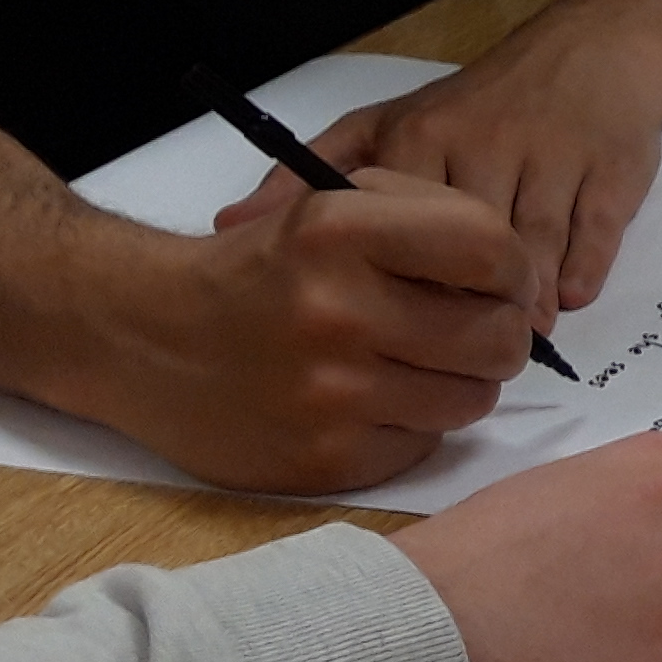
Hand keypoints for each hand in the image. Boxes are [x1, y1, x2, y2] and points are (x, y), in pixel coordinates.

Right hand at [89, 173, 540, 493]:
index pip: (494, 251)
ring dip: (458, 382)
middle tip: (463, 328)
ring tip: (412, 363)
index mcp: (339, 231)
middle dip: (496, 332)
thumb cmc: (260, 266)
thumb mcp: (331, 203)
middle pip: (500, 338)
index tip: (497, 280)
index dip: (512, 269)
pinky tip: (368, 400)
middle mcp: (335, 312)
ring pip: (474, 400)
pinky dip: (411, 424)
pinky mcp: (323, 459)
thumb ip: (429, 219)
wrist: (142, 335)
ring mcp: (330, 394)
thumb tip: (518, 277)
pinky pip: (424, 444)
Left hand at [259, 34, 661, 315]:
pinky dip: (580, 275)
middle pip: (467, 248)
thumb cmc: (477, 105)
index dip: (397, 285)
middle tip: (456, 349)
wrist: (593, 51)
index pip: (400, 227)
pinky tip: (565, 298)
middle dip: (463, 306)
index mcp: (421, 136)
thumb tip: (229, 228)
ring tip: (512, 337)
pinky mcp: (613, 171)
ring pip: (534, 249)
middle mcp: (486, 141)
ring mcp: (555, 155)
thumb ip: (307, 176)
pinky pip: (594, 239)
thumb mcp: (382, 126)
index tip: (391, 323)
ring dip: (524, 302)